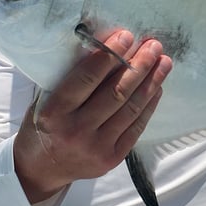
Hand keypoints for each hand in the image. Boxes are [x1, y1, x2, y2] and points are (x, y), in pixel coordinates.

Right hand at [13, 30, 171, 203]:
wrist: (41, 169)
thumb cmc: (43, 125)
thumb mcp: (46, 100)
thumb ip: (70, 79)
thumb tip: (105, 47)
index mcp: (54, 111)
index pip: (86, 78)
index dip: (109, 55)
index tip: (126, 36)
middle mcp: (76, 131)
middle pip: (115, 93)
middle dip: (138, 66)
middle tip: (153, 46)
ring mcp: (96, 147)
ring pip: (130, 109)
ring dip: (151, 83)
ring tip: (164, 62)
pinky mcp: (111, 159)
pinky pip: (136, 128)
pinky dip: (149, 106)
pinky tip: (157, 87)